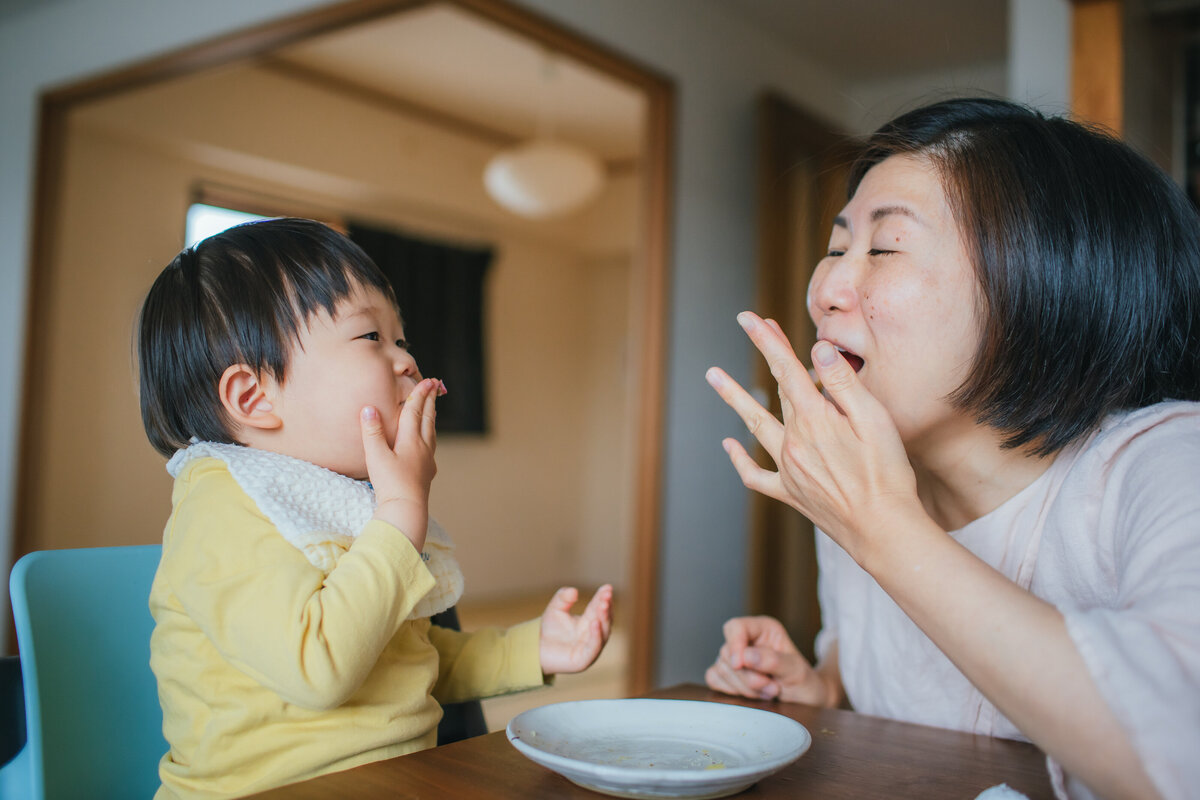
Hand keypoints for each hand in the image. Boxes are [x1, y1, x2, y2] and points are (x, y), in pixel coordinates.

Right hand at [361, 378, 439, 549]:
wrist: (406, 510)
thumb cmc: (390, 484)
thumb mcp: (376, 456)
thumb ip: (372, 431)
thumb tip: (369, 408)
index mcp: (411, 440)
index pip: (415, 412)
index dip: (419, 395)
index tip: (427, 380)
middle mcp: (423, 447)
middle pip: (428, 418)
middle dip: (430, 400)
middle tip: (436, 385)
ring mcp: (427, 461)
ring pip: (431, 432)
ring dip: (432, 416)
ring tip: (433, 407)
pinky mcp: (426, 473)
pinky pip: (431, 447)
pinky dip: (430, 436)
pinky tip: (428, 442)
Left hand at [538, 585, 613, 674]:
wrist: (536, 650)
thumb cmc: (549, 630)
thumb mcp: (555, 608)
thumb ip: (563, 598)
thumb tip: (574, 591)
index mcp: (589, 621)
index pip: (598, 608)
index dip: (603, 597)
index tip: (607, 587)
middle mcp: (593, 634)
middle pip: (604, 620)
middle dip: (606, 607)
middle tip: (607, 594)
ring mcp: (590, 648)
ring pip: (604, 633)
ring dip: (604, 619)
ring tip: (603, 606)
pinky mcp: (584, 660)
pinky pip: (594, 648)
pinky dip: (596, 636)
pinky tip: (595, 623)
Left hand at [705, 312, 919, 563]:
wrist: (883, 529)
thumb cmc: (887, 473)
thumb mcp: (874, 420)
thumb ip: (843, 383)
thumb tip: (816, 350)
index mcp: (815, 420)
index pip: (786, 370)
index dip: (767, 341)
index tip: (749, 318)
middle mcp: (794, 441)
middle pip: (776, 389)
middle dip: (765, 354)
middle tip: (750, 325)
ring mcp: (788, 468)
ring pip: (755, 425)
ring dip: (734, 398)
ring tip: (713, 375)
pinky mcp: (791, 492)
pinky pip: (756, 474)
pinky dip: (740, 459)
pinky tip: (729, 445)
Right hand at [705, 616, 832, 705]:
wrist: (805, 700)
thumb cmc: (804, 681)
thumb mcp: (796, 670)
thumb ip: (773, 661)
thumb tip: (746, 656)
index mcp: (763, 629)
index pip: (736, 627)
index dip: (734, 645)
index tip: (740, 664)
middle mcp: (747, 640)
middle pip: (727, 653)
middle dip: (748, 677)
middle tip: (773, 688)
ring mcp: (735, 657)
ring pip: (721, 669)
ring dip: (745, 688)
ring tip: (769, 692)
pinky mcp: (727, 674)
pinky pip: (714, 679)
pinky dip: (730, 690)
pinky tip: (751, 695)